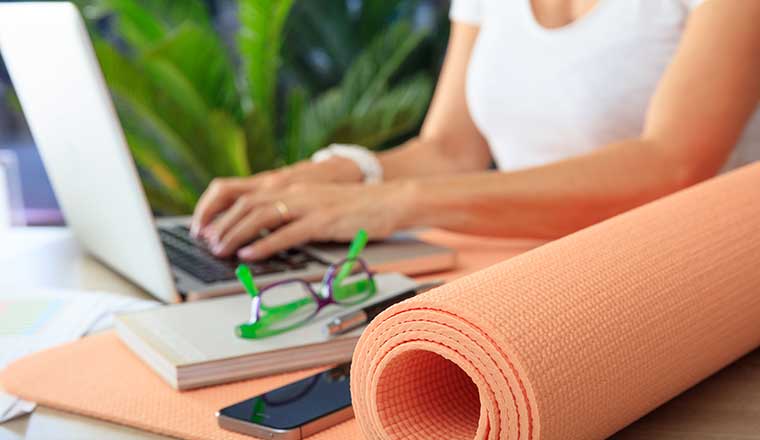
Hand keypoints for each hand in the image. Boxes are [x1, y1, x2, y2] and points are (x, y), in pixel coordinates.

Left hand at [201, 181, 416, 259]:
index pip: (246, 195)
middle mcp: (296, 192)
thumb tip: (267, 233)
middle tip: (206, 242)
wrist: (391, 199)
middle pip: (247, 205)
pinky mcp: (323, 220)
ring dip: (236, 234)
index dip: (221, 211)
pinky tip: (249, 254)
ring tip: (220, 249)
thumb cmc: (356, 207)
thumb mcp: (318, 205)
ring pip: (261, 217)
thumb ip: (293, 214)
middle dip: (222, 224)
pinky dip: (265, 244)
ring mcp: (309, 205)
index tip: (205, 227)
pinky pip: (287, 233)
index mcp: (292, 187)